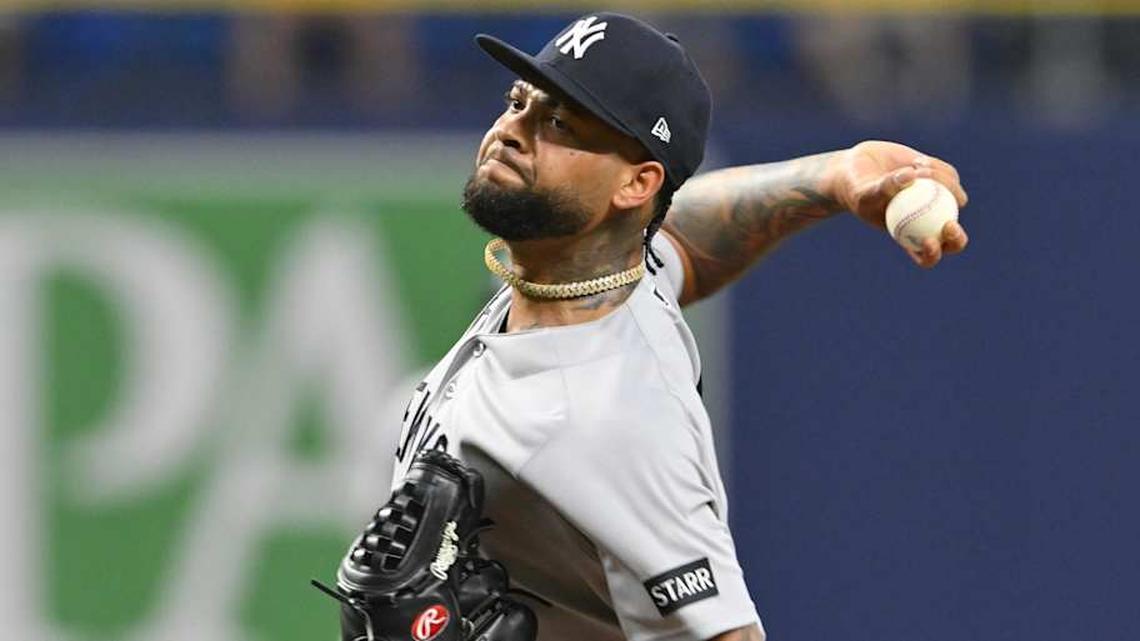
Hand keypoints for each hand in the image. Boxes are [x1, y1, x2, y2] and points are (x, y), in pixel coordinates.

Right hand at [828, 140, 969, 268]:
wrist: (859, 167)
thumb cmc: (857, 189)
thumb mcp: (865, 193)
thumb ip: (884, 188)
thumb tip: (910, 176)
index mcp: (910, 237)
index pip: (926, 256)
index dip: (933, 254)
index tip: (929, 241)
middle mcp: (929, 221)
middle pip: (951, 236)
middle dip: (956, 237)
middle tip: (950, 225)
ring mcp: (938, 200)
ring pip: (956, 197)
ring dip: (941, 182)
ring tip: (917, 169)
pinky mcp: (942, 178)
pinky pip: (949, 176)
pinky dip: (936, 168)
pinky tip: (917, 162)